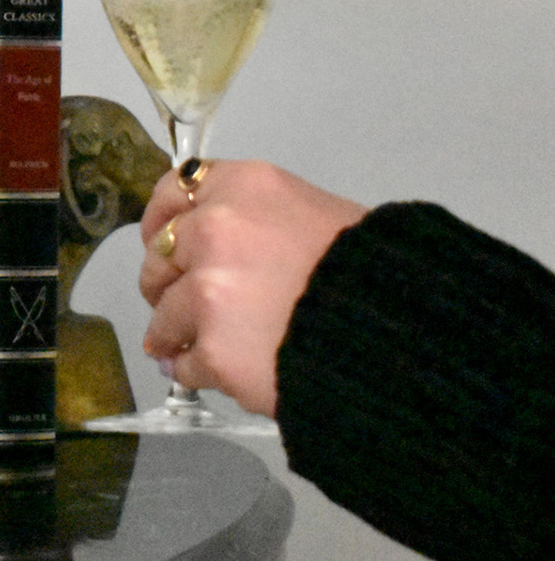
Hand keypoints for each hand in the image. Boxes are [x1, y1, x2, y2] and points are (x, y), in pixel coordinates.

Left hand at [137, 160, 367, 416]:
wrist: (402, 336)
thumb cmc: (373, 275)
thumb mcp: (316, 215)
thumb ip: (256, 220)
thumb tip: (212, 247)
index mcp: (244, 187)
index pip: (173, 191)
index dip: (161, 220)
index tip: (159, 240)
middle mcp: (217, 229)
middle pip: (158, 255)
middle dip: (164, 281)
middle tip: (180, 302)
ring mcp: (209, 291)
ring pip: (164, 314)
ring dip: (174, 333)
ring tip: (195, 347)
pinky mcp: (214, 349)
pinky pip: (182, 363)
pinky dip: (193, 371)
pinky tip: (213, 373)